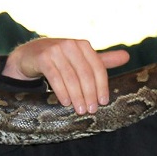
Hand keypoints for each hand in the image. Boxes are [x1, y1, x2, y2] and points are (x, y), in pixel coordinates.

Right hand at [3, 38, 128, 114]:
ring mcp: (55, 50)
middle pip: (85, 74)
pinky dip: (61, 91)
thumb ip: (102, 60)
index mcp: (83, 45)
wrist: (29, 56)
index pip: (97, 68)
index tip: (103, 102)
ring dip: (76, 96)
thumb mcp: (81, 60)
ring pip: (71, 77)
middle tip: (91, 110)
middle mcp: (70, 45)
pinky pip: (54, 77)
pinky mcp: (42, 58)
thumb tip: (127, 57)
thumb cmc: (59, 60)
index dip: (102, 86)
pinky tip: (65, 103)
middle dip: (89, 94)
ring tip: (80, 110)